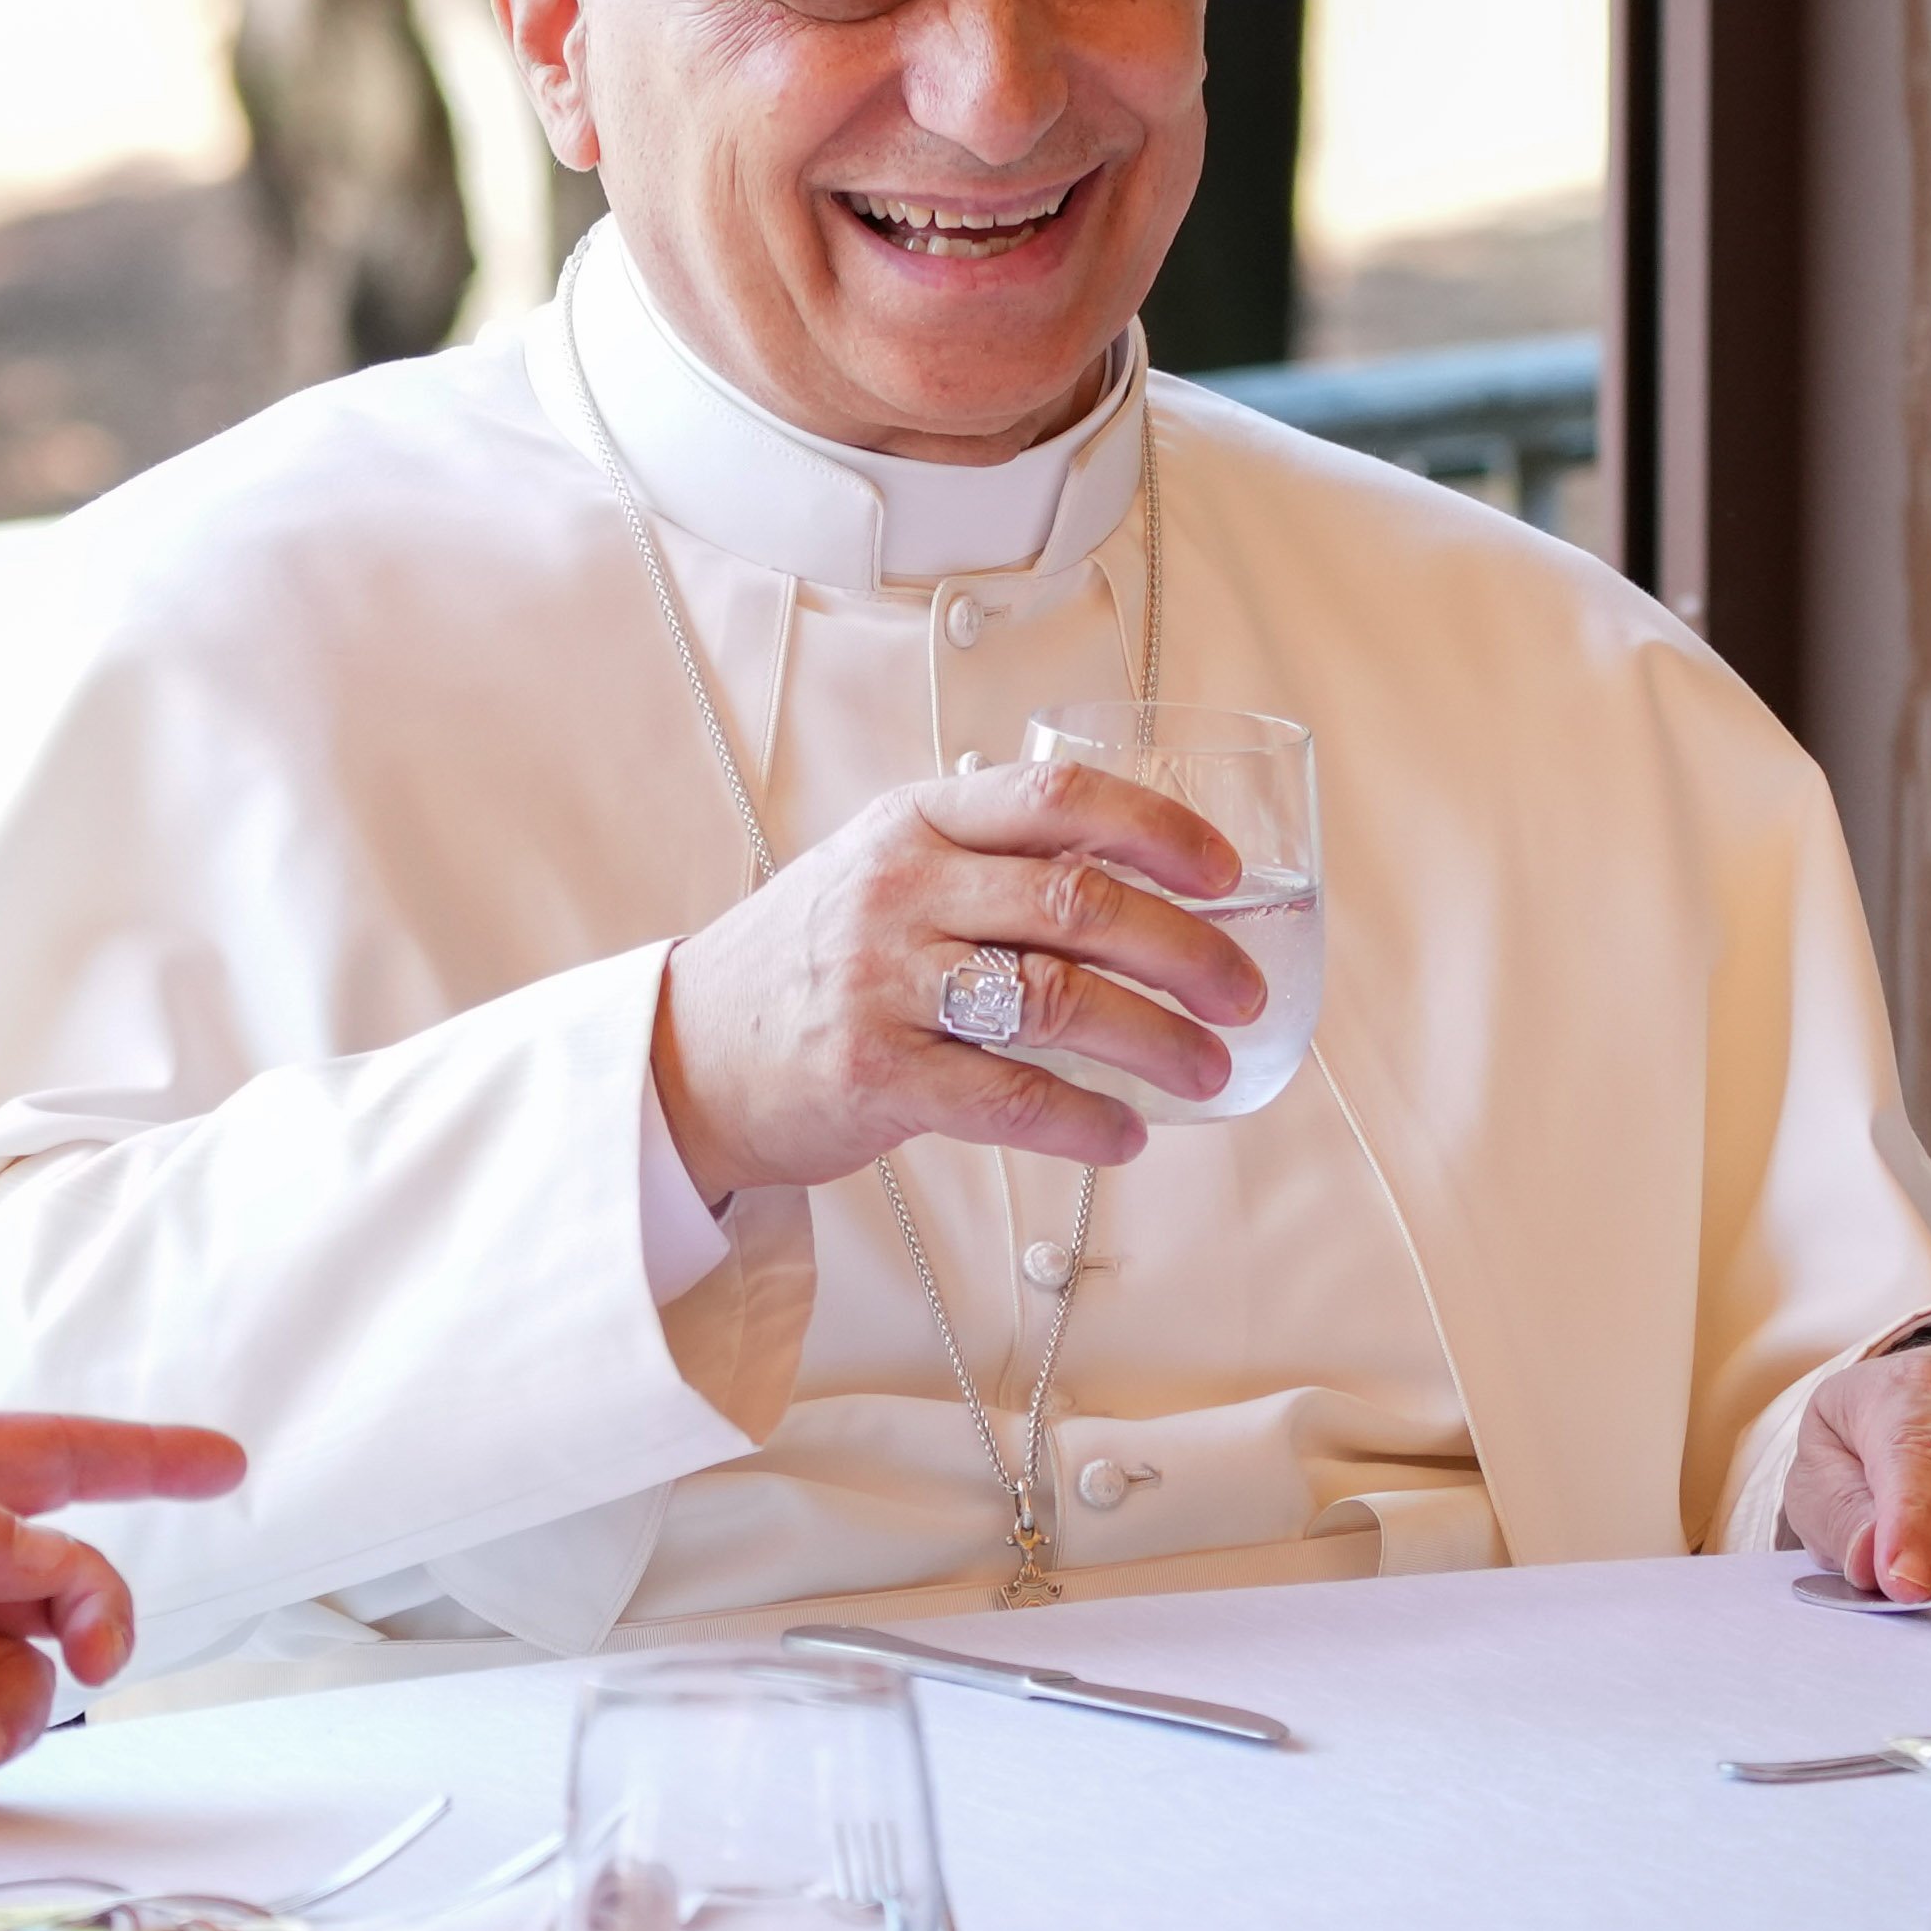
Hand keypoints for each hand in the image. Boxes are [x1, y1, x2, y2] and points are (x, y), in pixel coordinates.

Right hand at [652, 759, 1259, 1193]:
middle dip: (1187, 949)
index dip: (1158, 828)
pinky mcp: (874, 1075)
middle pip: (1079, 901)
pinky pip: (1008, 1097)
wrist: (686, 1056)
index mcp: (914, 822)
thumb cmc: (809, 962)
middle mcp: (899, 890)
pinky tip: (1126, 1135)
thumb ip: (983, 861)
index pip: (1055, 796)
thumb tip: (1138, 877)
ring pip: (1058, 998)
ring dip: (1157, 1039)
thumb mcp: (881, 873)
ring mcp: (881, 982)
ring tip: (1211, 1069)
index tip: (1227, 872)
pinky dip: (1084, 1121)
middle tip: (1244, 991)